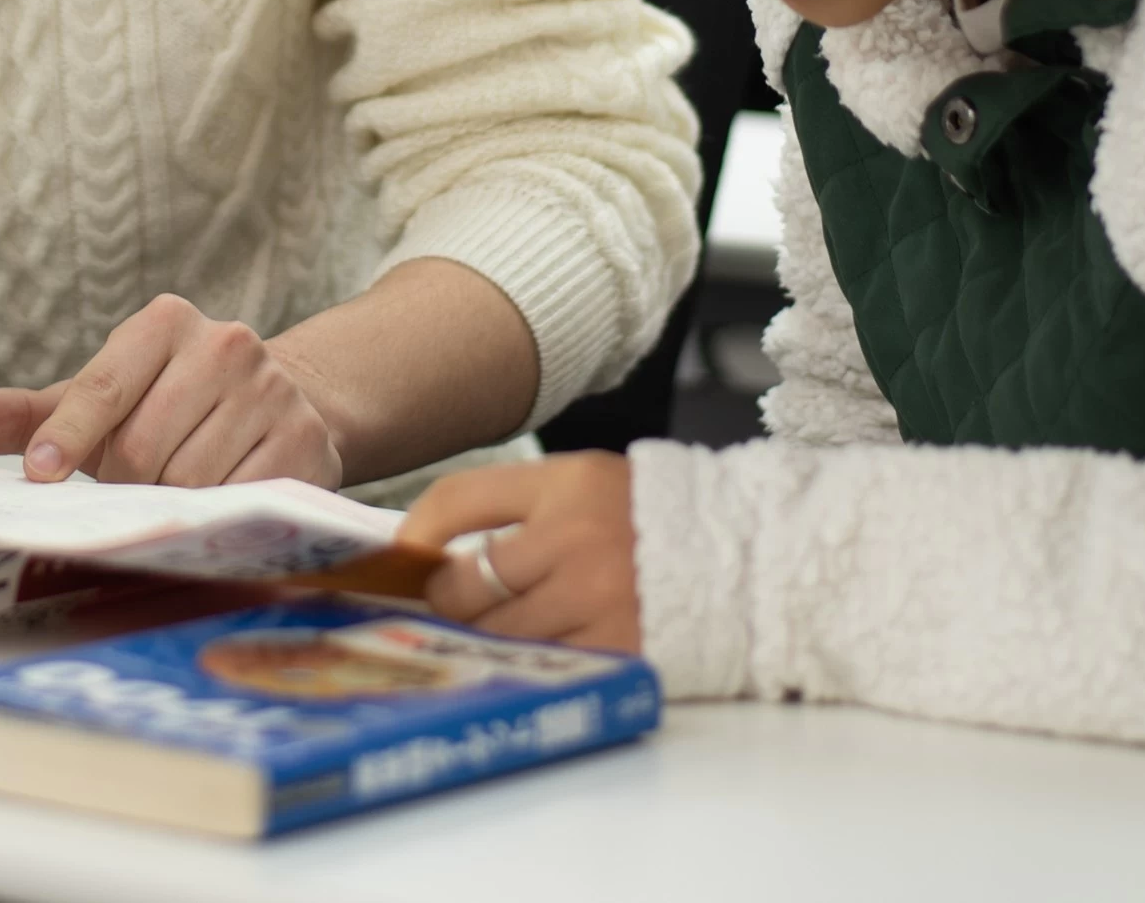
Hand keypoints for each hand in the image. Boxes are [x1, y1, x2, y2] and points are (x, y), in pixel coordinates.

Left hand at [0, 292, 341, 486]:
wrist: (280, 404)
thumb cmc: (168, 406)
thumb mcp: (100, 401)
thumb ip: (24, 415)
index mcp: (164, 323)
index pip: (101, 386)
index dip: (67, 438)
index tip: (39, 477)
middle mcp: (224, 345)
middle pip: (142, 448)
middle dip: (124, 483)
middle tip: (130, 485)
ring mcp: (271, 393)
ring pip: (189, 482)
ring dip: (169, 504)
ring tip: (175, 488)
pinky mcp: (307, 443)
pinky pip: (239, 503)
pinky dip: (216, 517)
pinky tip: (217, 501)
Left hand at [399, 454, 637, 651]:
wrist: (745, 559)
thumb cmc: (652, 521)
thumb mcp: (587, 485)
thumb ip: (520, 509)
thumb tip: (431, 550)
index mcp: (568, 482)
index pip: (459, 499)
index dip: (415, 534)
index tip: (398, 557)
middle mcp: (576, 538)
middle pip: (464, 583)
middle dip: (444, 600)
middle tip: (443, 606)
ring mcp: (595, 599)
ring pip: (494, 633)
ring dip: (480, 637)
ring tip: (484, 632)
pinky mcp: (614, 649)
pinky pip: (539, 662)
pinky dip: (524, 661)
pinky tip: (526, 654)